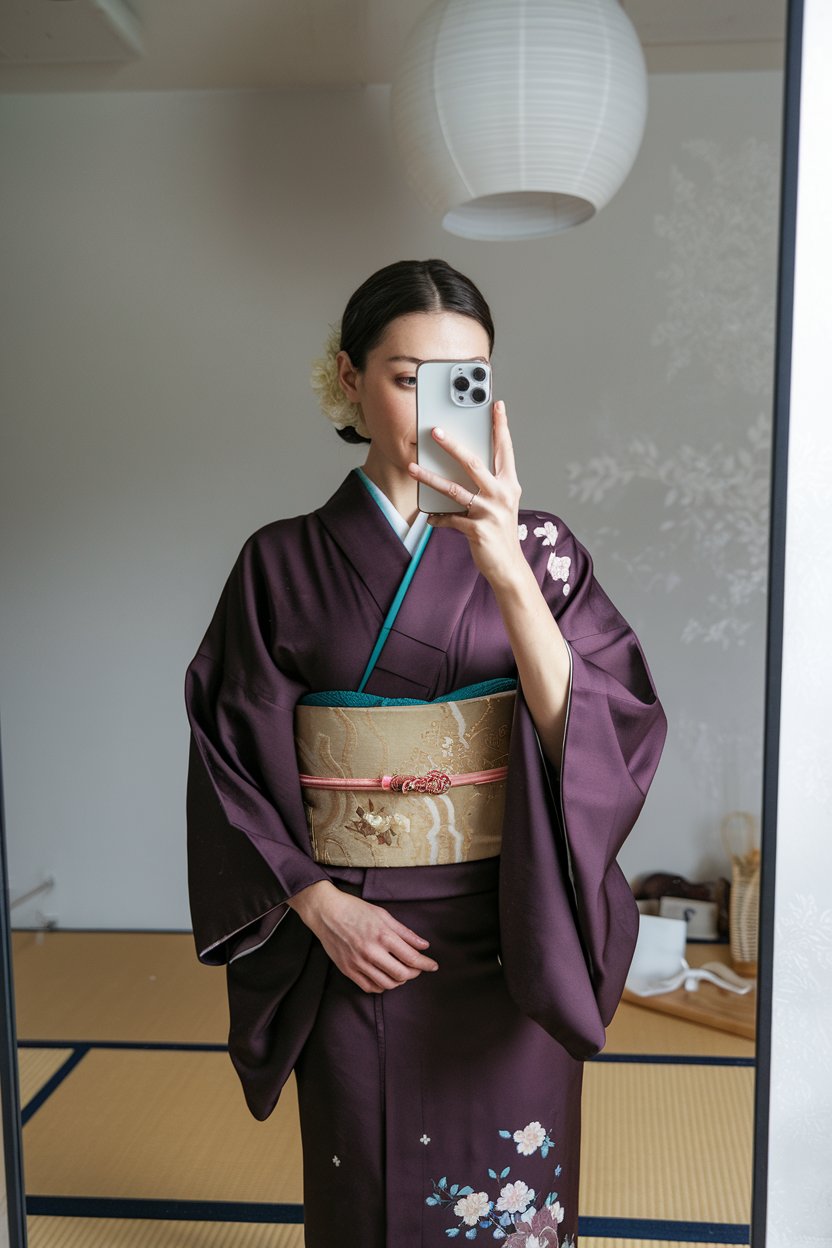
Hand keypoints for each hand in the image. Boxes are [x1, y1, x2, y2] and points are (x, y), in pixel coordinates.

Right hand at [287, 880, 438, 992]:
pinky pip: (370, 987)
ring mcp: (358, 963)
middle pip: (402, 975)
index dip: (426, 964)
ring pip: (387, 984)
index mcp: (383, 936)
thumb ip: (405, 933)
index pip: (411, 958)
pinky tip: (385, 977)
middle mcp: (371, 952)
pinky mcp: (348, 970)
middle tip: (417, 968)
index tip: (433, 966)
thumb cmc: (356, 910)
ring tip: (402, 972)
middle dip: (414, 973)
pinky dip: (382, 986)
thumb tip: (424, 946)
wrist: (326, 912)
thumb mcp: (384, 915)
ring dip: (399, 981)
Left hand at [407, 399, 525, 588]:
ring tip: (413, 468)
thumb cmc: (501, 530)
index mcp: (509, 484)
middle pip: (473, 462)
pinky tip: (431, 517)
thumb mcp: (500, 503)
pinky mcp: (477, 529)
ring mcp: (489, 512)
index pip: (504, 449)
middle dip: (452, 445)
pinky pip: (449, 518)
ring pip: (453, 489)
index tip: (496, 405)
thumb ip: (487, 483)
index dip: (500, 426)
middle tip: (435, 430)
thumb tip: (461, 463)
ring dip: (430, 478)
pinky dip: (438, 517)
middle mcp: (501, 494)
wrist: (508, 566)